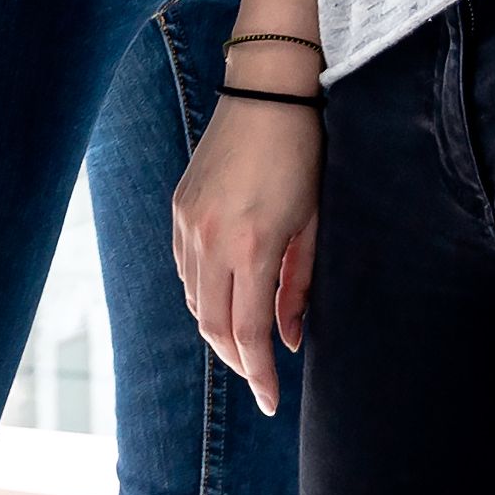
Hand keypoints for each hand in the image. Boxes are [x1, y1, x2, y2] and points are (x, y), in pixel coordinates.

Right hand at [167, 88, 321, 414]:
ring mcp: (188, 223)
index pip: (248, 332)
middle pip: (212, 326)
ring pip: (193, 301)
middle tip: (260, 379)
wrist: (268, 93)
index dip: (258, 373)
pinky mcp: (180, 208)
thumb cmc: (305, 155)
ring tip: (246, 343)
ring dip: (218, 329)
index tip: (270, 401)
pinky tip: (225, 298)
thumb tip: (290, 341)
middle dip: (236, 359)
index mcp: (252, 246)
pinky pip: (184, 270)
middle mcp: (211, 240)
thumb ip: (300, 287)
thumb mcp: (314, 225)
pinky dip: (202, 294)